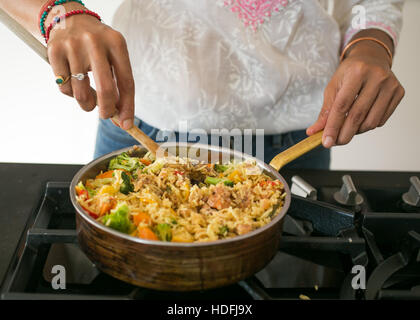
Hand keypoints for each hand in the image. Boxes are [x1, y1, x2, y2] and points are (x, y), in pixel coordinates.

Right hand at [46, 4, 134, 128]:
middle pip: (105, 90)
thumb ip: (118, 84)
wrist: (69, 19)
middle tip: (106, 116)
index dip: (127, 107)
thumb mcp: (114, 56)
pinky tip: (74, 82)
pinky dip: (71, 93)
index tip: (126, 124)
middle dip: (107, 110)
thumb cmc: (98, 46)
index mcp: (116, 43)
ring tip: (89, 98)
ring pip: (81, 93)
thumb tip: (121, 118)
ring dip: (87, 104)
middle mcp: (95, 42)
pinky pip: (65, 87)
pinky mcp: (54, 50)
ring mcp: (73, 45)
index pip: (127, 82)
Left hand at [307, 40, 404, 147]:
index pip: (342, 105)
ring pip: (371, 121)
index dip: (333, 126)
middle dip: (344, 134)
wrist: (371, 58)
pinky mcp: (398, 93)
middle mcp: (377, 77)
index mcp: (357, 72)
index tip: (325, 142)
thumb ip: (325, 110)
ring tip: (347, 129)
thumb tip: (313, 132)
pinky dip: (367, 126)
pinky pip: (381, 120)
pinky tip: (360, 121)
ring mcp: (390, 85)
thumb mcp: (333, 87)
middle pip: (357, 115)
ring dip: (356, 131)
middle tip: (334, 143)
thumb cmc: (349, 74)